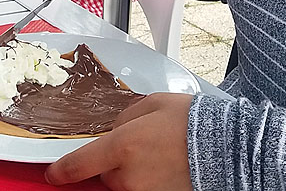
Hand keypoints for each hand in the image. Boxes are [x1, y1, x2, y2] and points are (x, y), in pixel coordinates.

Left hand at [45, 93, 193, 189]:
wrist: (229, 148)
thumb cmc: (194, 124)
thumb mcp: (153, 104)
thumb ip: (125, 117)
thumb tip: (115, 130)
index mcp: (122, 147)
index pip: (77, 165)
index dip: (62, 171)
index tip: (55, 174)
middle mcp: (129, 177)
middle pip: (105, 174)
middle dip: (116, 161)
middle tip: (143, 145)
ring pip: (125, 184)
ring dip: (135, 172)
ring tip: (162, 155)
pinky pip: (145, 189)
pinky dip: (151, 180)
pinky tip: (169, 168)